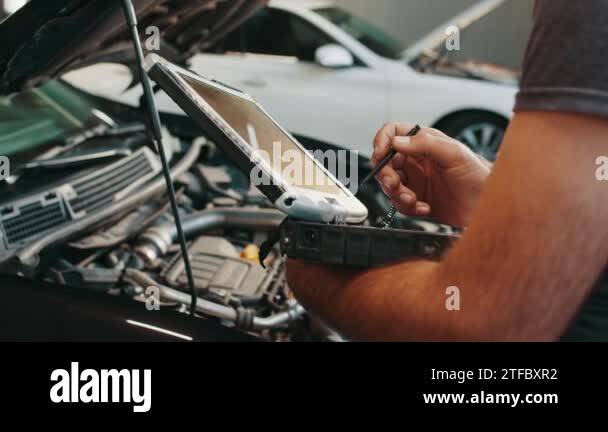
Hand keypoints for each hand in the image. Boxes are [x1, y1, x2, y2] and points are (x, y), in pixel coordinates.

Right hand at [372, 123, 491, 226]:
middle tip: (397, 185)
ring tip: (414, 200)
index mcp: (424, 143)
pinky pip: (399, 204)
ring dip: (397, 195)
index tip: (381, 154)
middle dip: (387, 176)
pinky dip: (407, 208)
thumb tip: (398, 141)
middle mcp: (417, 160)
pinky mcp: (417, 200)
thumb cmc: (480, 177)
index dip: (382, 141)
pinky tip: (424, 208)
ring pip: (389, 185)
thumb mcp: (454, 154)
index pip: (393, 133)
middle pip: (385, 162)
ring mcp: (416, 180)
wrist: (489, 207)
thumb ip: (425, 143)